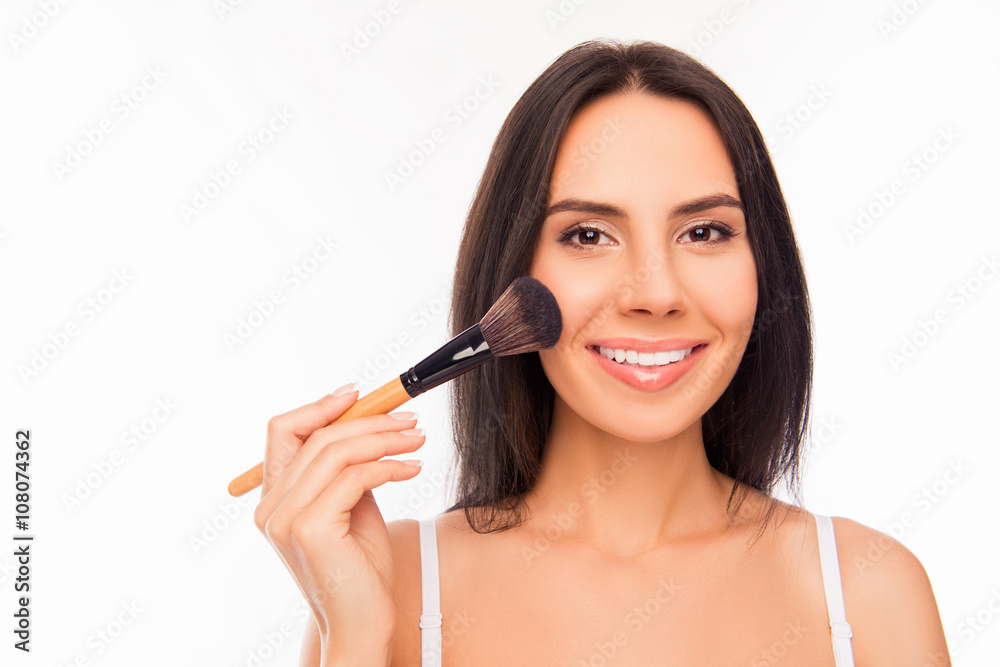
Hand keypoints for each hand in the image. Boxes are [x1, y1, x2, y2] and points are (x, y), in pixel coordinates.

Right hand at [253, 384, 424, 649]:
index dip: (320, 406)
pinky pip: (355, 476)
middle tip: (409, 420)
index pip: (282, 431)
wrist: (362, 626)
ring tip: (417, 440)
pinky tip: (413, 469)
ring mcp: (286, 518)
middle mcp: (271, 507)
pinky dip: (389, 465)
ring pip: (336, 451)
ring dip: (384, 439)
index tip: (359, 394)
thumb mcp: (351, 510)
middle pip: (316, 435)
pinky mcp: (310, 528)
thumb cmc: (360, 572)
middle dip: (369, 420)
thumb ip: (347, 473)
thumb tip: (370, 429)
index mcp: (274, 500)